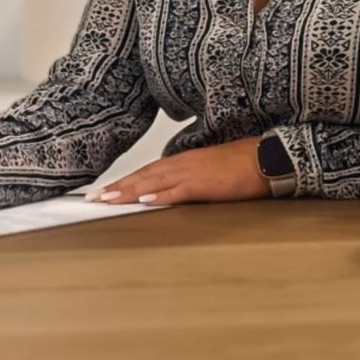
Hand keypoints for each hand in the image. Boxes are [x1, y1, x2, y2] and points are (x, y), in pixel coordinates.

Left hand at [84, 136, 272, 206]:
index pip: (147, 171)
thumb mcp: (209, 171)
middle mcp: (184, 163)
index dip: (124, 181)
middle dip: (117, 187)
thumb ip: (187, 180)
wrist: (267, 158)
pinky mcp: (205, 184)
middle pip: (144, 175)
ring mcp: (194, 173)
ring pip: (154, 181)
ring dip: (129, 191)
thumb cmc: (242, 165)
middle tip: (92, 198)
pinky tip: (144, 200)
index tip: (104, 190)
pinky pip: (178, 191)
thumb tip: (169, 191)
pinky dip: (160, 195)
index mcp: (185, 160)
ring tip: (107, 200)